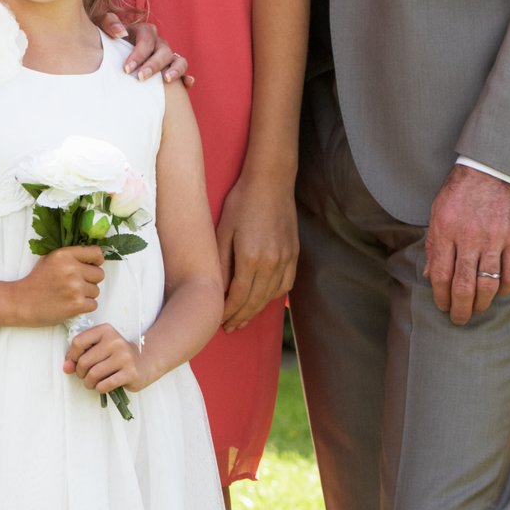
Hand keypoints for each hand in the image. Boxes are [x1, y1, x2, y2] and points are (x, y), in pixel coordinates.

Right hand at [12, 245, 104, 324]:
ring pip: (96, 290)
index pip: (96, 253)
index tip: (91, 266)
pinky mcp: (77, 304)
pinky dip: (85, 306)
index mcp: (65, 254)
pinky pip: (94, 304)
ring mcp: (75, 287)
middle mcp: (72, 269)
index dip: (96, 261)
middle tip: (75, 284)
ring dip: (86, 294)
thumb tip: (92, 256)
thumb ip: (70, 256)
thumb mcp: (50, 259)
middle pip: (99, 274)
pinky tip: (71, 304)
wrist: (22, 302)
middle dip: (90, 280)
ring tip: (70, 295)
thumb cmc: (36, 281)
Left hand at [65, 322, 147, 395]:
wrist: (146, 362)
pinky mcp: (130, 373)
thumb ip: (80, 355)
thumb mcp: (100, 349)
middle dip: (80, 373)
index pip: (78, 342)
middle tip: (85, 376)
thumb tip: (66, 368)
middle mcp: (115, 341)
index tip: (74, 363)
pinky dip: (99, 388)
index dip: (71, 356)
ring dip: (88, 383)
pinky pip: (105, 385)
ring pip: (93, 374)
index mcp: (105, 330)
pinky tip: (102, 386)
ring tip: (92, 383)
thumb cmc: (117, 355)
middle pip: (84, 361)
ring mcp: (124, 357)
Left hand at [107, 15, 189, 82]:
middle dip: (153, 65)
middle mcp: (159, 42)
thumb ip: (109, 23)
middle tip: (140, 78)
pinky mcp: (172, 69)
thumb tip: (120, 33)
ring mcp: (168, 56)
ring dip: (175, 69)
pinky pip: (184, 72)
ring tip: (166, 81)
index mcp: (145, 31)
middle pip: (163, 51)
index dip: (138, 54)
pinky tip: (187, 84)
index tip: (126, 68)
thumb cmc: (108, 40)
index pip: (146, 40)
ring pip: (179, 60)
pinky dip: (187, 77)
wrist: (112, 51)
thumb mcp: (103, 26)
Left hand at [214, 171, 298, 330]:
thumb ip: (220, 262)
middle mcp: (272, 262)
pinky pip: (286, 284)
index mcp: (251, 258)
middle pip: (256, 301)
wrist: (270, 181)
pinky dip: (273, 296)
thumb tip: (215, 289)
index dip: (228, 312)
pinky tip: (263, 300)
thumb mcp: (222, 230)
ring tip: (243, 317)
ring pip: (271, 295)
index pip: (239, 296)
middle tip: (229, 328)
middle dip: (240, 317)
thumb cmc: (241, 202)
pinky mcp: (295, 253)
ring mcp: (287, 258)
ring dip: (256, 309)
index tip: (218, 320)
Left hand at [425, 164, 509, 324]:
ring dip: (481, 303)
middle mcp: (469, 237)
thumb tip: (430, 276)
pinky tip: (499, 294)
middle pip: (463, 285)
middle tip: (458, 319)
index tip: (442, 305)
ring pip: (487, 284)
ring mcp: (494, 239)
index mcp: (446, 229)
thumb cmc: (462, 188)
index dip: (440, 296)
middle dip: (459, 308)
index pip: (441, 274)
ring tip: (477, 310)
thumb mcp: (438, 210)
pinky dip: (505, 289)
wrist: (495, 166)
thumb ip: (435, 244)